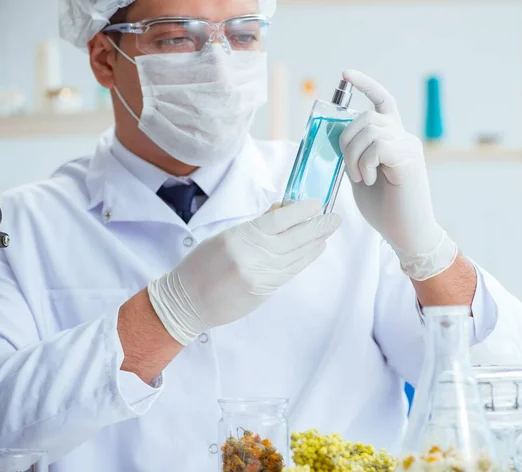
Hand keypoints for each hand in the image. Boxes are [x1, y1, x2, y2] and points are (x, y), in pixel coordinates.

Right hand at [147, 200, 340, 345]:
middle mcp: (254, 257)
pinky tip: (313, 251)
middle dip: (318, 227)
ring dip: (315, 243)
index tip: (316, 204)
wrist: (187, 302)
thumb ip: (255, 227)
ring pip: (297, 256)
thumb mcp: (224, 237)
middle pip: (295, 238)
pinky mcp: (265, 291)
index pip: (280, 220)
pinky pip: (290, 271)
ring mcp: (261, 276)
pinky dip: (304, 260)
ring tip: (327, 234)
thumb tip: (282, 212)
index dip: (302, 211)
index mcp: (240, 237)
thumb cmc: (201, 265)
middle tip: (334, 219)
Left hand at [340, 69, 456, 280]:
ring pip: (369, 129)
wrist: (406, 234)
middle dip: (346, 140)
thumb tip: (335, 136)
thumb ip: (353, 154)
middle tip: (350, 170)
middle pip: (366, 116)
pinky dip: (366, 163)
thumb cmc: (385, 209)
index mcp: (392, 139)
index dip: (366, 85)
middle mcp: (404, 137)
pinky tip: (371, 180)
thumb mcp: (361, 175)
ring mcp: (409, 146)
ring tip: (361, 178)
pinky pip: (377, 146)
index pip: (382, 101)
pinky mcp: (409, 159)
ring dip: (354, 155)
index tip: (346, 74)